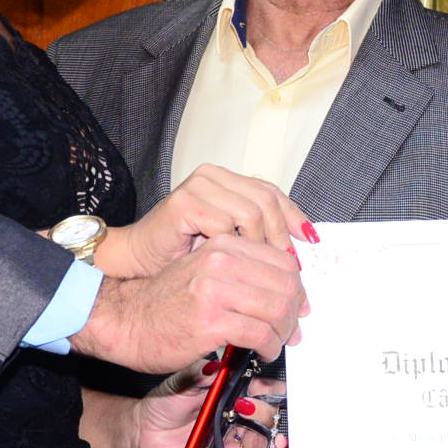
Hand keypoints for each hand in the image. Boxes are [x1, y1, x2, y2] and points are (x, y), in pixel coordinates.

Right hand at [75, 236, 304, 372]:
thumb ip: (242, 274)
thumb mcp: (205, 272)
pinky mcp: (211, 321)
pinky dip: (269, 347)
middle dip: (294, 313)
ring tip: (275, 343)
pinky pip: (261, 334)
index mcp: (223, 245)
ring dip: (283, 333)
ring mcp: (215, 290)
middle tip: (290, 331)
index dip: (296, 288)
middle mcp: (221, 262)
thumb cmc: (164, 303)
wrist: (124, 321)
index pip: (282, 260)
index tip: (296, 306)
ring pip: (278, 309)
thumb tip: (287, 293)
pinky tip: (262, 352)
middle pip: (286, 285)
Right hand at [102, 165, 311, 276]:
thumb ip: (258, 235)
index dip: (293, 216)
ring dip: (259, 246)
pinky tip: (235, 269)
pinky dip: (234, 250)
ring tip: (259, 269)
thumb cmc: (181, 262)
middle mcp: (211, 177)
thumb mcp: (228, 244)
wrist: (139, 268)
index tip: (309, 241)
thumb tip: (302, 242)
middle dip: (282, 236)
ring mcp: (196, 188)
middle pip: (266, 200)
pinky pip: (225, 226)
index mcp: (224, 180)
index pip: (270, 192)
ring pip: (251, 213)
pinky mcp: (183, 204)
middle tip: (289, 267)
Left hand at [112, 361, 283, 447]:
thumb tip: (217, 366)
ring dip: (270, 439)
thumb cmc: (164, 403)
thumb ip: (202, 374)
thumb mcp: (182, 381)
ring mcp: (233, 440)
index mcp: (233, 394)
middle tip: (250, 409)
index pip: (262, 390)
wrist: (145, 431)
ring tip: (270, 437)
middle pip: (267, 416)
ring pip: (262, 441)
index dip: (271, 389)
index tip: (274, 389)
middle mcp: (237, 417)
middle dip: (267, 413)